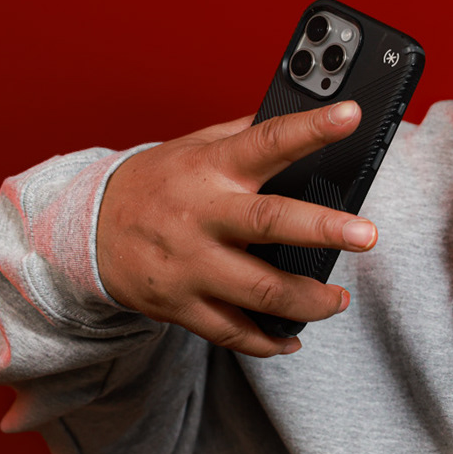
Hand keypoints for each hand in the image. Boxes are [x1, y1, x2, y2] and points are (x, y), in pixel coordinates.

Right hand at [95, 101, 378, 356]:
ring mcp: (190, 263)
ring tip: (337, 300)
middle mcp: (202, 215)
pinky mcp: (179, 304)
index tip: (350, 116)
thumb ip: (246, 135)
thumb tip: (304, 113)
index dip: (311, 129)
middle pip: (269, 223)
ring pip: (258, 289)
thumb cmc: (155, 182)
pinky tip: (291, 337)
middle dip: (322, 230)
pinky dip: (266, 341)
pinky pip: (230, 331)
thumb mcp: (194, 146)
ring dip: (308, 301)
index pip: (267, 141)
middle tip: (366, 235)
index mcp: (211, 168)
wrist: (86, 229)